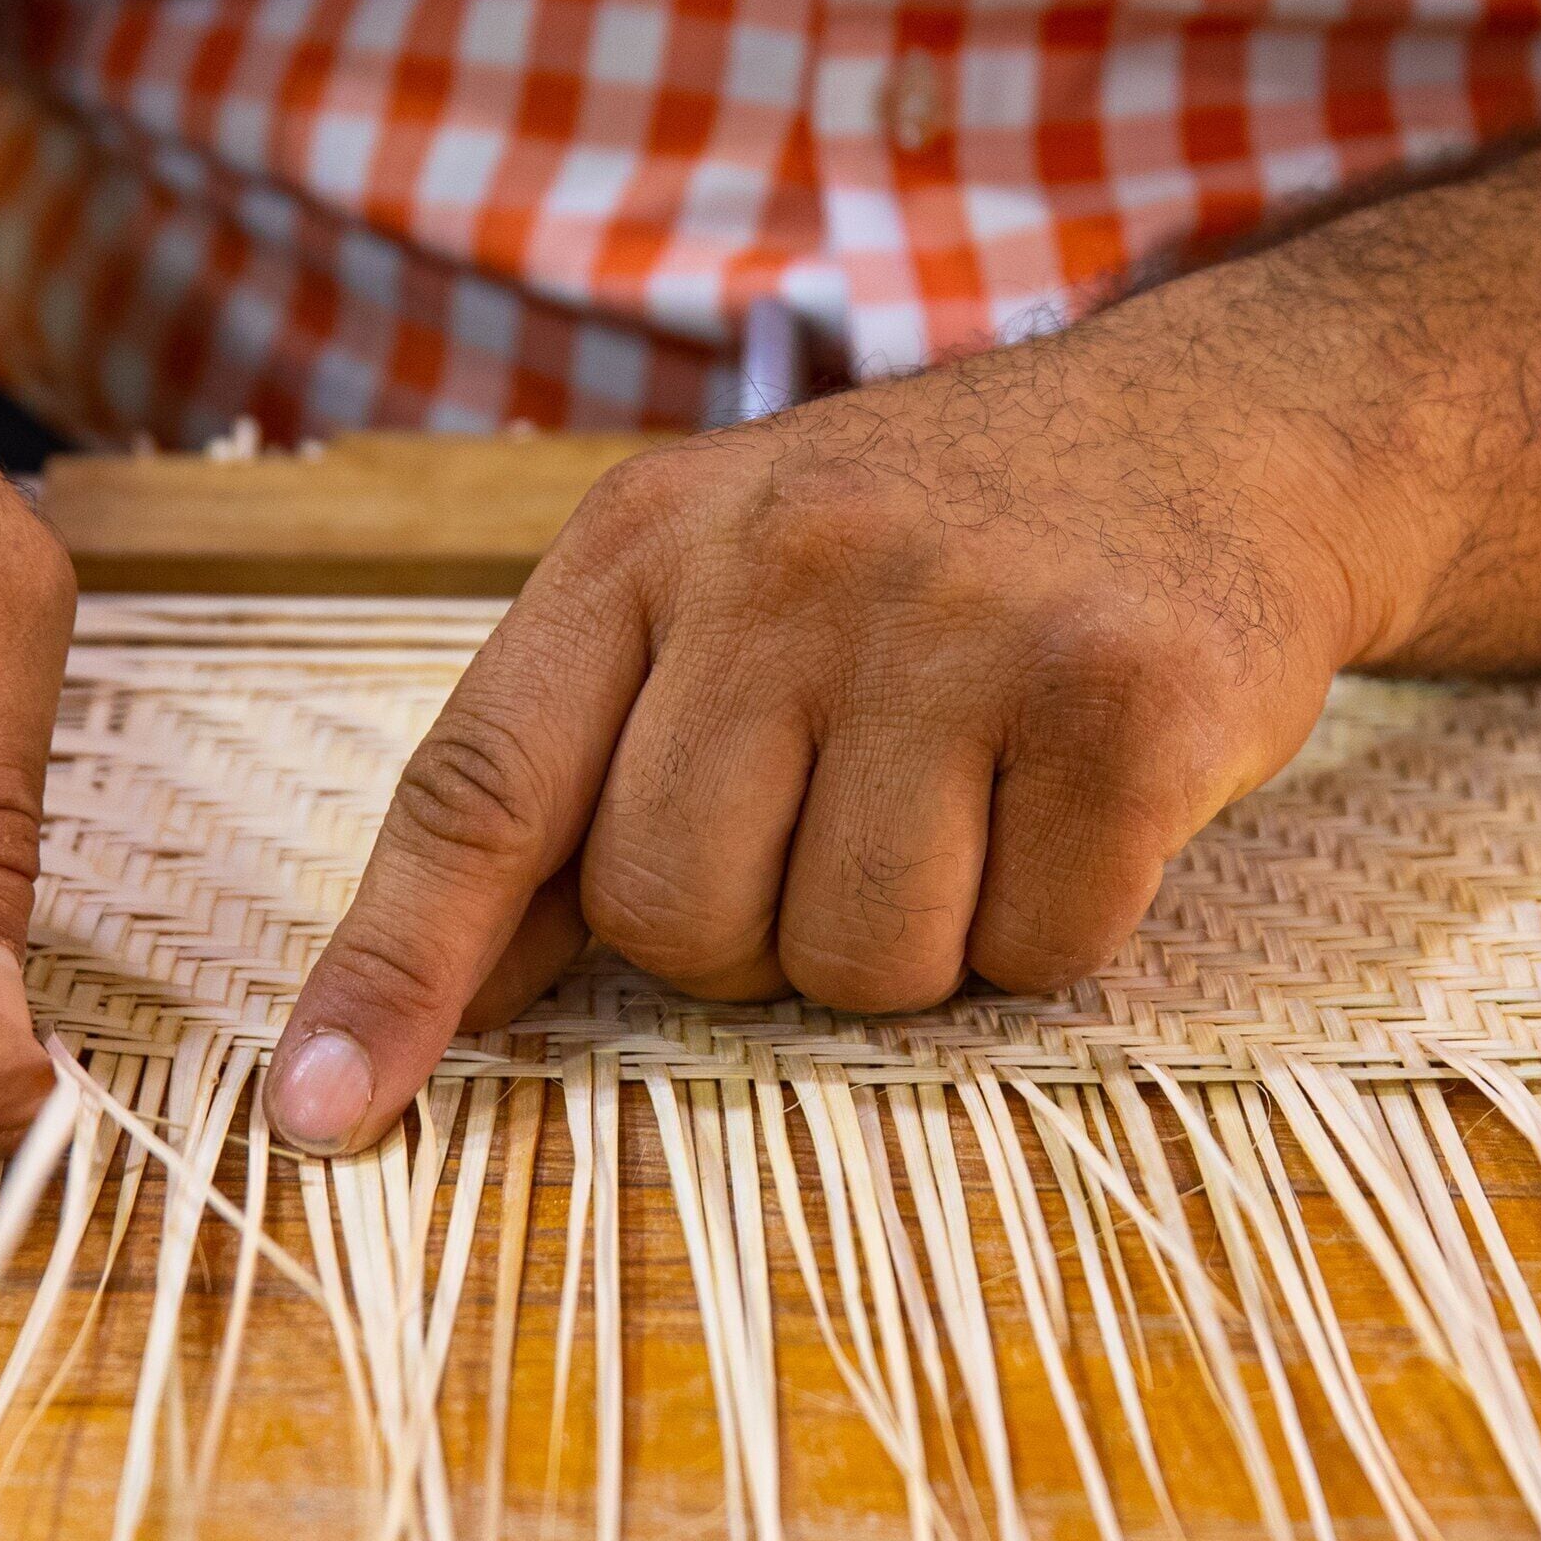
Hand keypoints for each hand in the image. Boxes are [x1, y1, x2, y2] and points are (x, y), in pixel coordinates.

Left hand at [265, 316, 1407, 1152]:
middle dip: (756, 936)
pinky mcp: (1125, 702)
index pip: (481, 785)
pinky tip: (1079, 797)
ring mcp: (963, 622)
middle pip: (676, 920)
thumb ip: (583, 764)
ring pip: (856, 965)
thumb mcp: (728, 580)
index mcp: (649, 539)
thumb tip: (428, 1004)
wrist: (1222, 427)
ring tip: (973, 795)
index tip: (318, 1114)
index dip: (395, 968)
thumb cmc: (941, 542)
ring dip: (918, 942)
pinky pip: (1034, 954)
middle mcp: (788, 563)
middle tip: (854, 815)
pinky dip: (1058, 924)